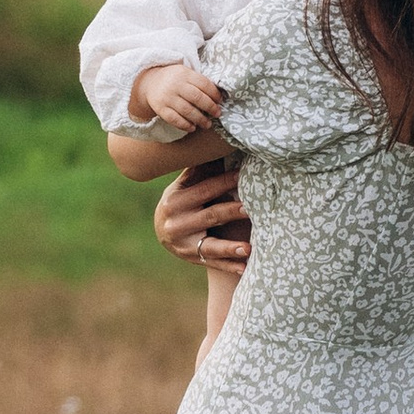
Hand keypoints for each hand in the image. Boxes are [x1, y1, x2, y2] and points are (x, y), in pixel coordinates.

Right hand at [131, 60, 224, 134]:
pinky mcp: (160, 108)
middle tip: (217, 114)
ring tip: (207, 124)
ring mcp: (167, 97)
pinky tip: (193, 128)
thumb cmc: (175, 79)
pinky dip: (185, 125)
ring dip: (200, 119)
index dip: (214, 94)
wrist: (150, 82)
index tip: (220, 101)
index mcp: (184, 74)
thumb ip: (199, 82)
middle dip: (210, 107)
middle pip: (197, 98)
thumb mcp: (186, 74)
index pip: (203, 84)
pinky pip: (174, 119)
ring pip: (187, 110)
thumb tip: (218, 97)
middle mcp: (175, 85)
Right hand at [156, 156, 250, 279]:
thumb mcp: (182, 186)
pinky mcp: (191, 258)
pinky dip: (229, 266)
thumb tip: (216, 145)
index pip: (204, 190)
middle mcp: (178, 223)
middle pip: (210, 216)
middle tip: (251, 208)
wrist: (162, 230)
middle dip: (231, 212)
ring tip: (248, 248)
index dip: (224, 182)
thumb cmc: (179, 201)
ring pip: (210, 246)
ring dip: (230, 248)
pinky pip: (212, 263)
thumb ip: (198, 172)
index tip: (244, 175)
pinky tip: (245, 268)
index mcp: (176, 201)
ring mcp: (184, 244)